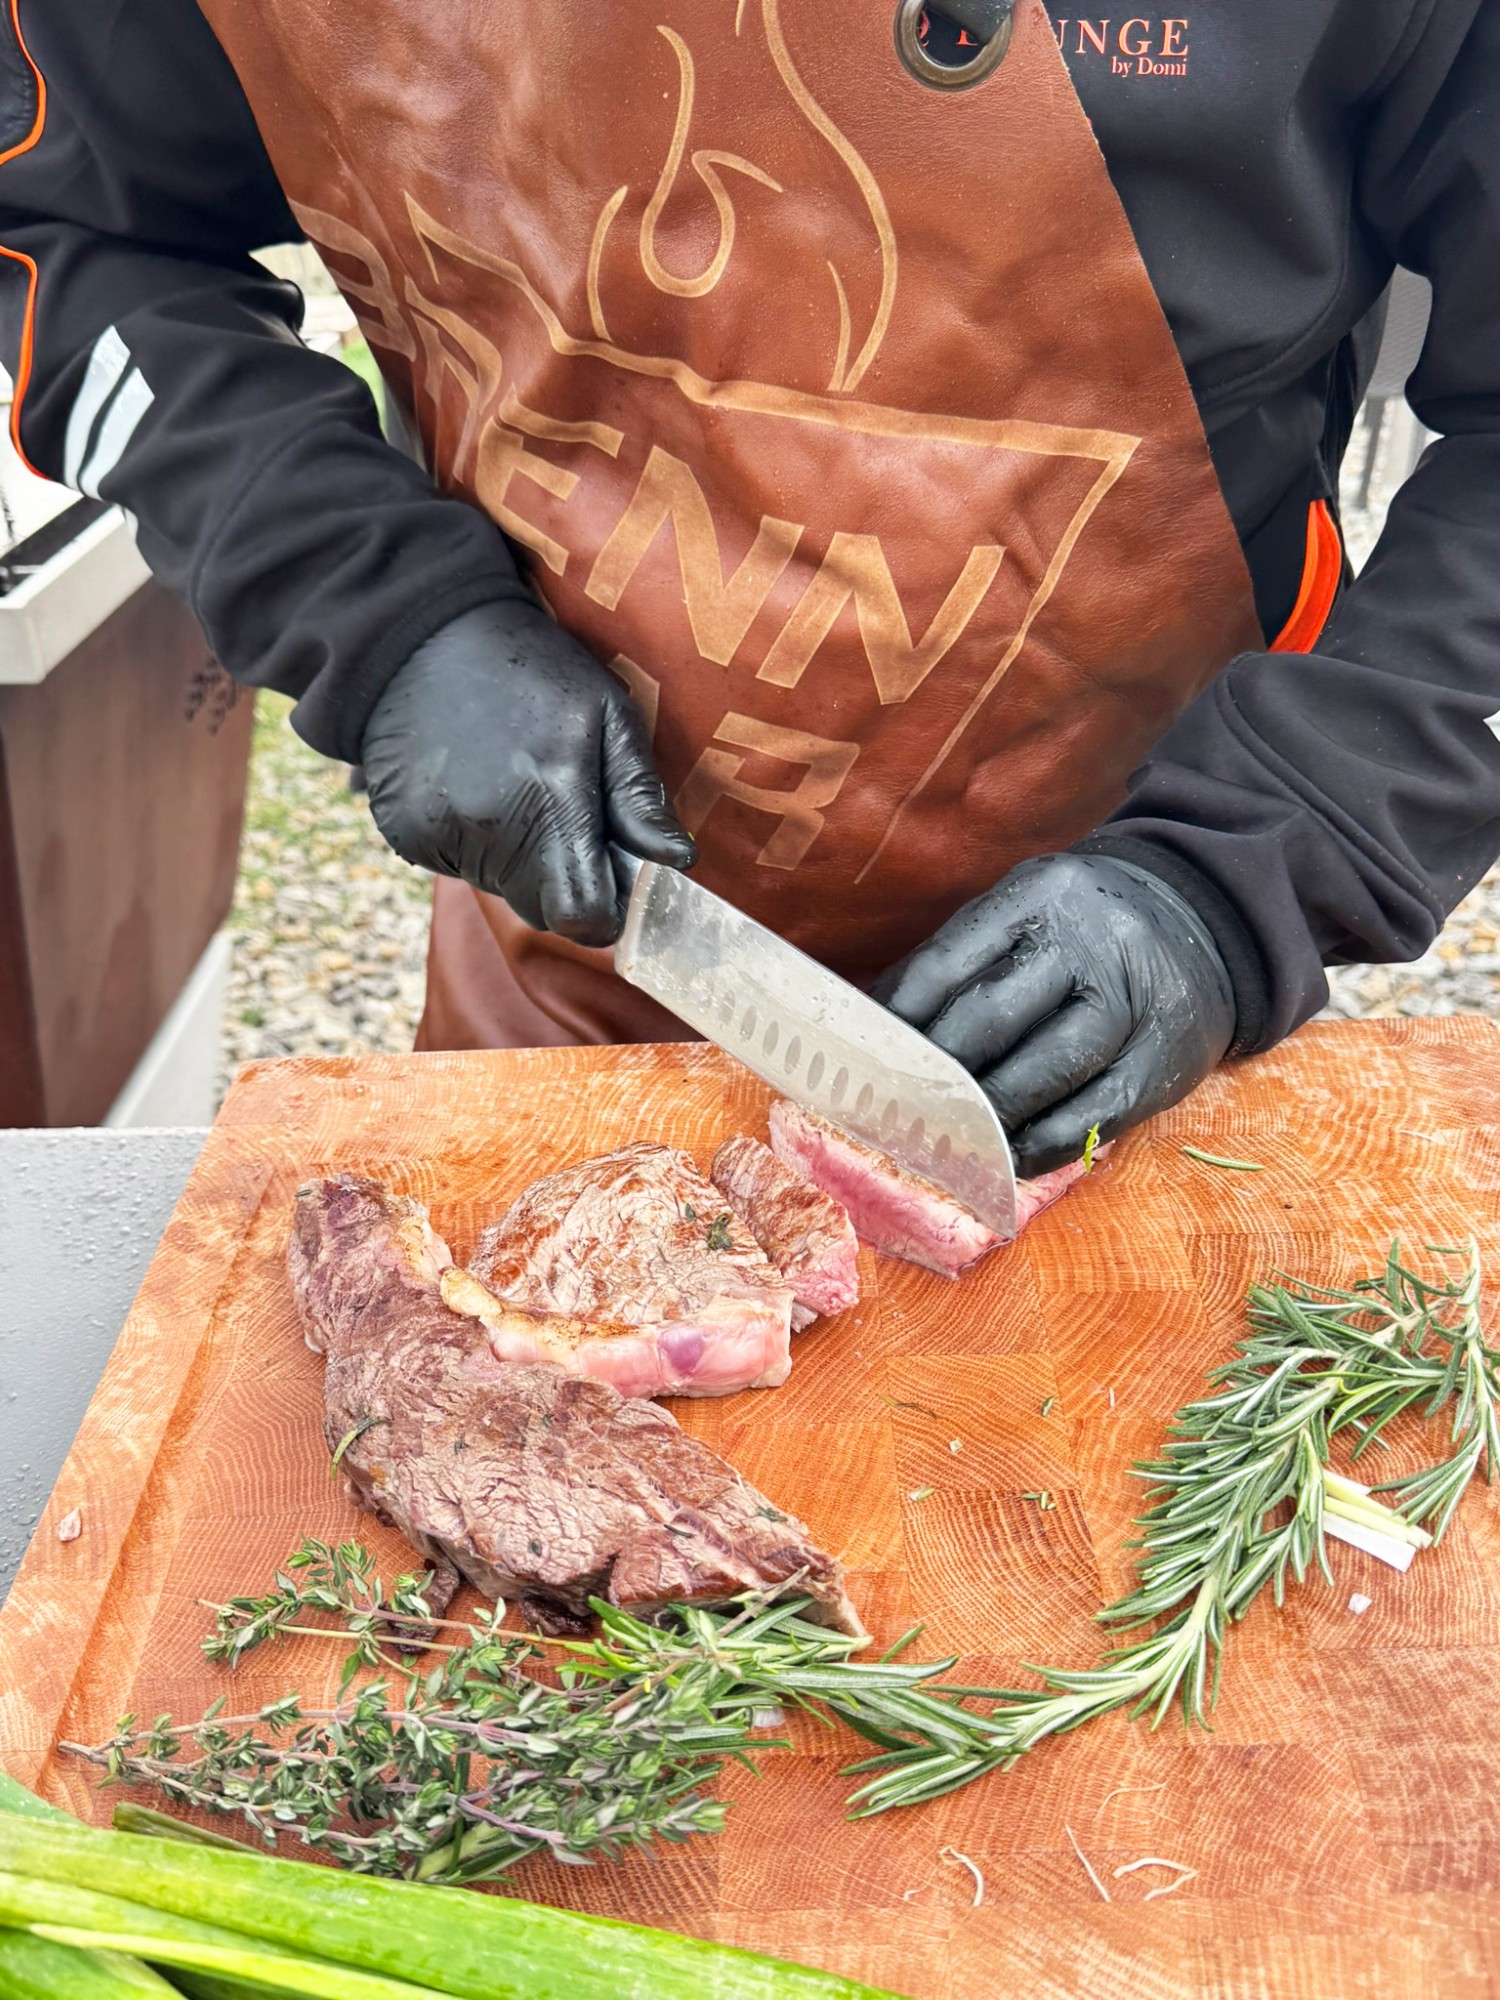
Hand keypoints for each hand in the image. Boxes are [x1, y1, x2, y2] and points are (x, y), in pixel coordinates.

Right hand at [362, 601, 694, 944]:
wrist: (422, 632)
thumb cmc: (532, 671)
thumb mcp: (607, 713)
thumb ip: (640, 795)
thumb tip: (677, 861)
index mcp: (550, 801)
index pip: (582, 917)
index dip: (603, 911)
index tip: (607, 880)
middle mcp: (489, 830)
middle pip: (542, 909)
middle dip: (563, 879)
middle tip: (561, 815)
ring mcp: (440, 835)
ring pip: (501, 889)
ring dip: (517, 859)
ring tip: (512, 786)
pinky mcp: (405, 835)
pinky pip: (458, 868)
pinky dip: (473, 843)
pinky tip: (473, 785)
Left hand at [874, 853, 1234, 1175]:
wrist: (1203, 927)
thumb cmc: (1080, 931)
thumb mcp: (1024, 914)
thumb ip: (959, 963)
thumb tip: (878, 1033)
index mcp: (1036, 898)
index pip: (944, 967)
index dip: (894, 1024)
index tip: (859, 1062)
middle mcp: (1087, 946)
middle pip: (987, 1022)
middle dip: (932, 1075)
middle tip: (892, 1110)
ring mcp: (1128, 1008)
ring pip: (1038, 1075)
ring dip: (980, 1119)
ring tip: (940, 1140)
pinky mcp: (1159, 1066)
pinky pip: (1089, 1120)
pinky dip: (1037, 1148)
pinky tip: (1003, 1158)